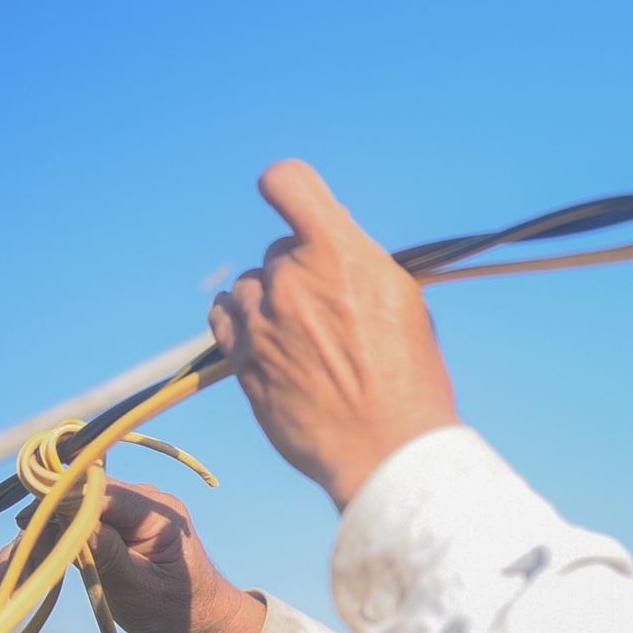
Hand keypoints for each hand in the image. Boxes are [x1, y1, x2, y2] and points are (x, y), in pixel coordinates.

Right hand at [0, 482, 264, 632]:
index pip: (99, 493)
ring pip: (68, 516)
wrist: (199, 618)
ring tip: (0, 577)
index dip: (59, 505)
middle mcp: (141, 501)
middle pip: (75, 503)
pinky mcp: (113, 525)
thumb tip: (73, 521)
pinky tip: (15, 570)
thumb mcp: (139, 589)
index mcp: (156, 511)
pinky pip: (75, 528)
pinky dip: (48, 548)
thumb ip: (109, 555)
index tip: (25, 526)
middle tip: (4, 569)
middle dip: (38, 532)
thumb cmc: (175, 608)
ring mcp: (126, 512)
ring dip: (35, 544)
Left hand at [209, 161, 458, 508]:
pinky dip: (241, 320)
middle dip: (301, 270)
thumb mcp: (405, 303)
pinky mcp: (242, 360)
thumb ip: (361, 263)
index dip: (288, 188)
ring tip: (304, 336)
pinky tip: (265, 337)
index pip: (288, 183)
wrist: (384, 449)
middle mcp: (293, 279)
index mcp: (339, 254)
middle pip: (279, 250)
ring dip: (270, 300)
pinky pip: (223, 317)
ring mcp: (261, 321)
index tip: (296, 205)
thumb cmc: (409, 380)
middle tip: (332, 310)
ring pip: (249, 286)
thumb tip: (336, 242)